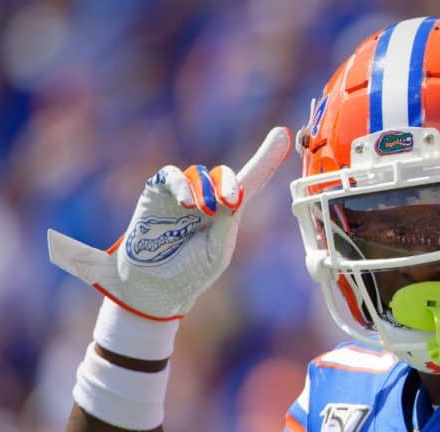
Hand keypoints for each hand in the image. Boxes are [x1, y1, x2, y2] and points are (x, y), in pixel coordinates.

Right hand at [48, 127, 290, 319]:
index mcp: (227, 213)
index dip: (266, 158)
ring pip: (200, 173)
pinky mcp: (157, 194)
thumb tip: (232, 196)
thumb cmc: (191, 273)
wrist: (156, 288)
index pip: (251, 181)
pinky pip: (171, 176)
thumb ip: (227, 222)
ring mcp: (181, 195)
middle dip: (230, 184)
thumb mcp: (217, 251)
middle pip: (226, 174)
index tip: (283, 134)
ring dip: (206, 188)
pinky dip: (180, 183)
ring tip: (203, 210)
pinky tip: (186, 201)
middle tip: (229, 203)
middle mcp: (207, 199)